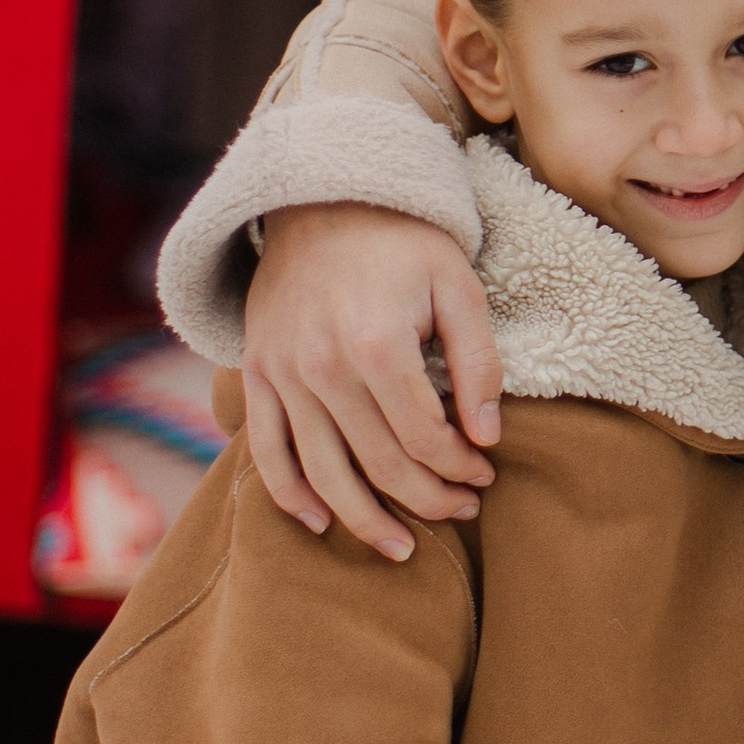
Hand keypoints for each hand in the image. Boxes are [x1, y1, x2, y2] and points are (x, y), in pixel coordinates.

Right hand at [241, 204, 501, 561]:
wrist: (321, 195)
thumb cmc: (403, 240)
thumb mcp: (459, 284)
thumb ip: (478, 362)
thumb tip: (487, 437)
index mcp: (378, 344)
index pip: (426, 438)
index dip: (462, 467)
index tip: (487, 475)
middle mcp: (322, 367)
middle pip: (380, 464)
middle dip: (429, 498)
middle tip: (464, 509)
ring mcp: (282, 374)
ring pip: (324, 473)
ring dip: (365, 520)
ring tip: (403, 547)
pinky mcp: (255, 373)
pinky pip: (267, 450)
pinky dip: (291, 496)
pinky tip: (322, 523)